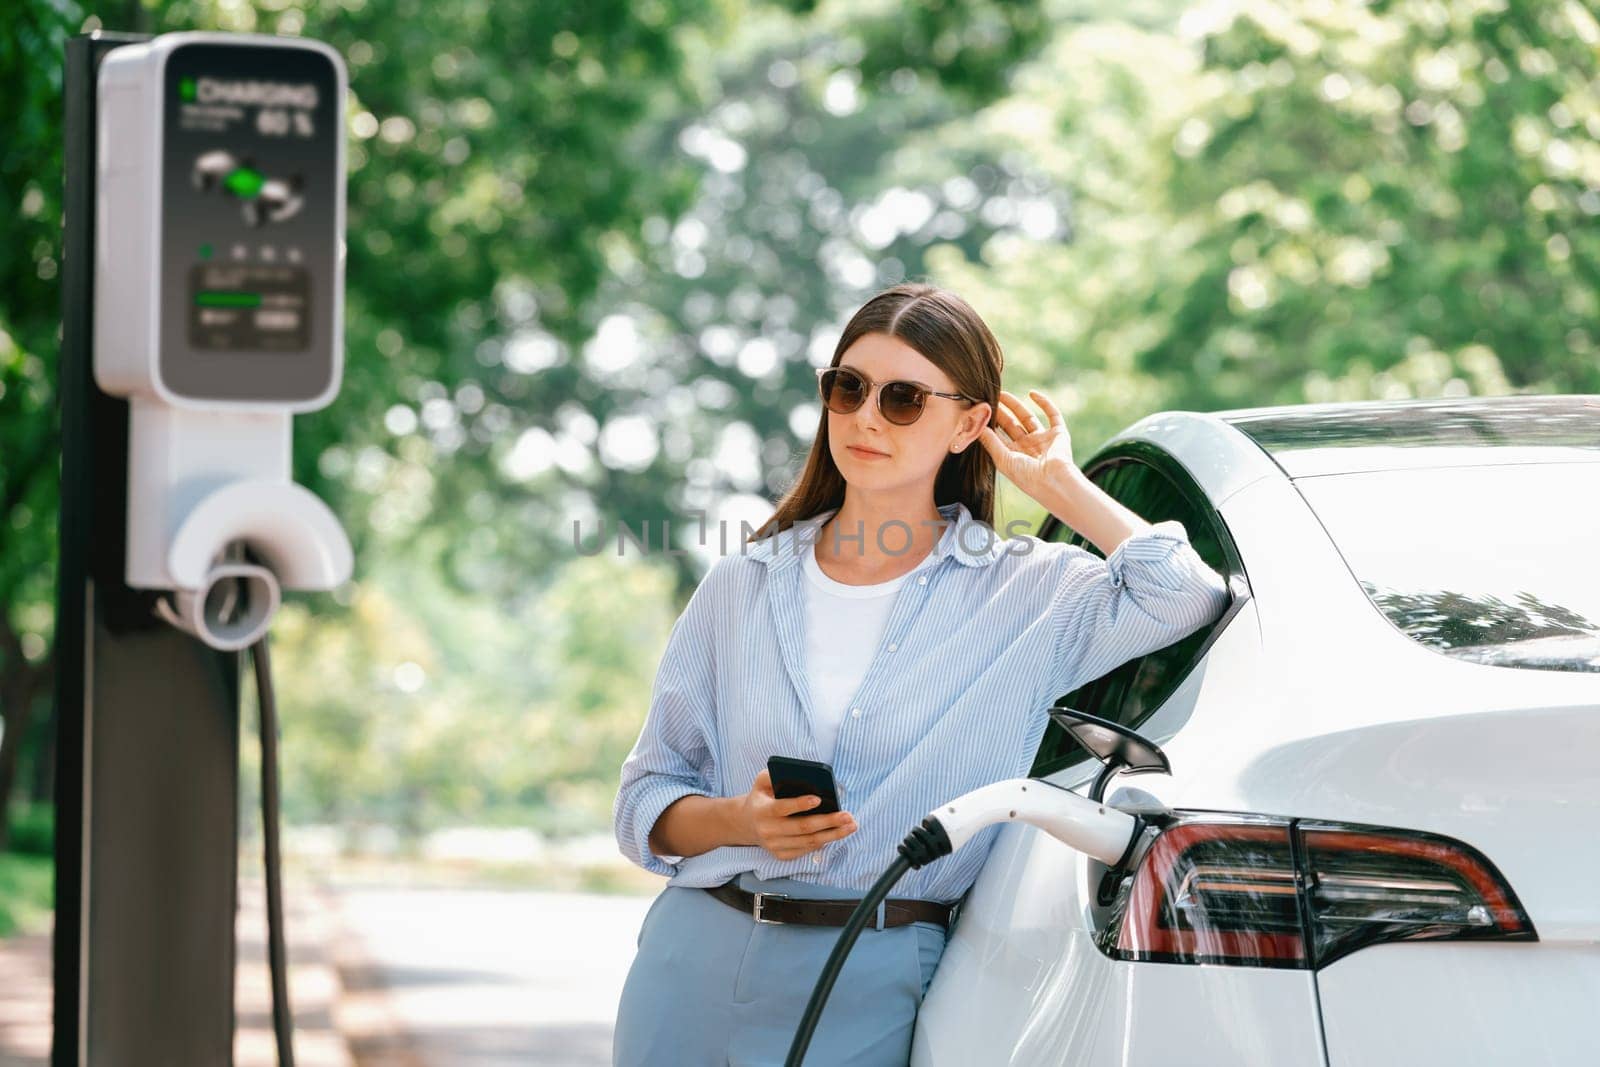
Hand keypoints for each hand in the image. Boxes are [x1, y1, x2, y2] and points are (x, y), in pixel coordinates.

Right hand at [737, 769, 856, 861]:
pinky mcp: (782, 855)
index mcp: (762, 811)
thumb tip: (797, 773)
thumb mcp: (761, 782)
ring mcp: (775, 846)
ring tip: (851, 825)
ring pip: (809, 842)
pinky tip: (837, 833)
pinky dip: (824, 842)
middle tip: (848, 815)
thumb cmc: (762, 797)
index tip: (818, 798)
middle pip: (802, 827)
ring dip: (833, 834)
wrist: (747, 824)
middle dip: (828, 821)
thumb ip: (773, 774)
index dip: (800, 804)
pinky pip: (807, 850)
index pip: (782, 808)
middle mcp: (768, 831)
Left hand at [976, 388, 1076, 498]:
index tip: (978, 410)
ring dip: (1016, 405)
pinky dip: (1044, 403)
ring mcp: (1042, 439)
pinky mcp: (1058, 434)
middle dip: (1000, 412)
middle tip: (988, 397)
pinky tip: (1032, 393)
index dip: (990, 423)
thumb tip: (977, 426)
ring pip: (1027, 417)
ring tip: (1002, 393)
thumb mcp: (1003, 459)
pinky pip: (1052, 415)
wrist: (1054, 481)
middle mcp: (1027, 447)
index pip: (999, 435)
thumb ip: (990, 442)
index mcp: (1013, 455)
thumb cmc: (1026, 477)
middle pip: (1011, 425)